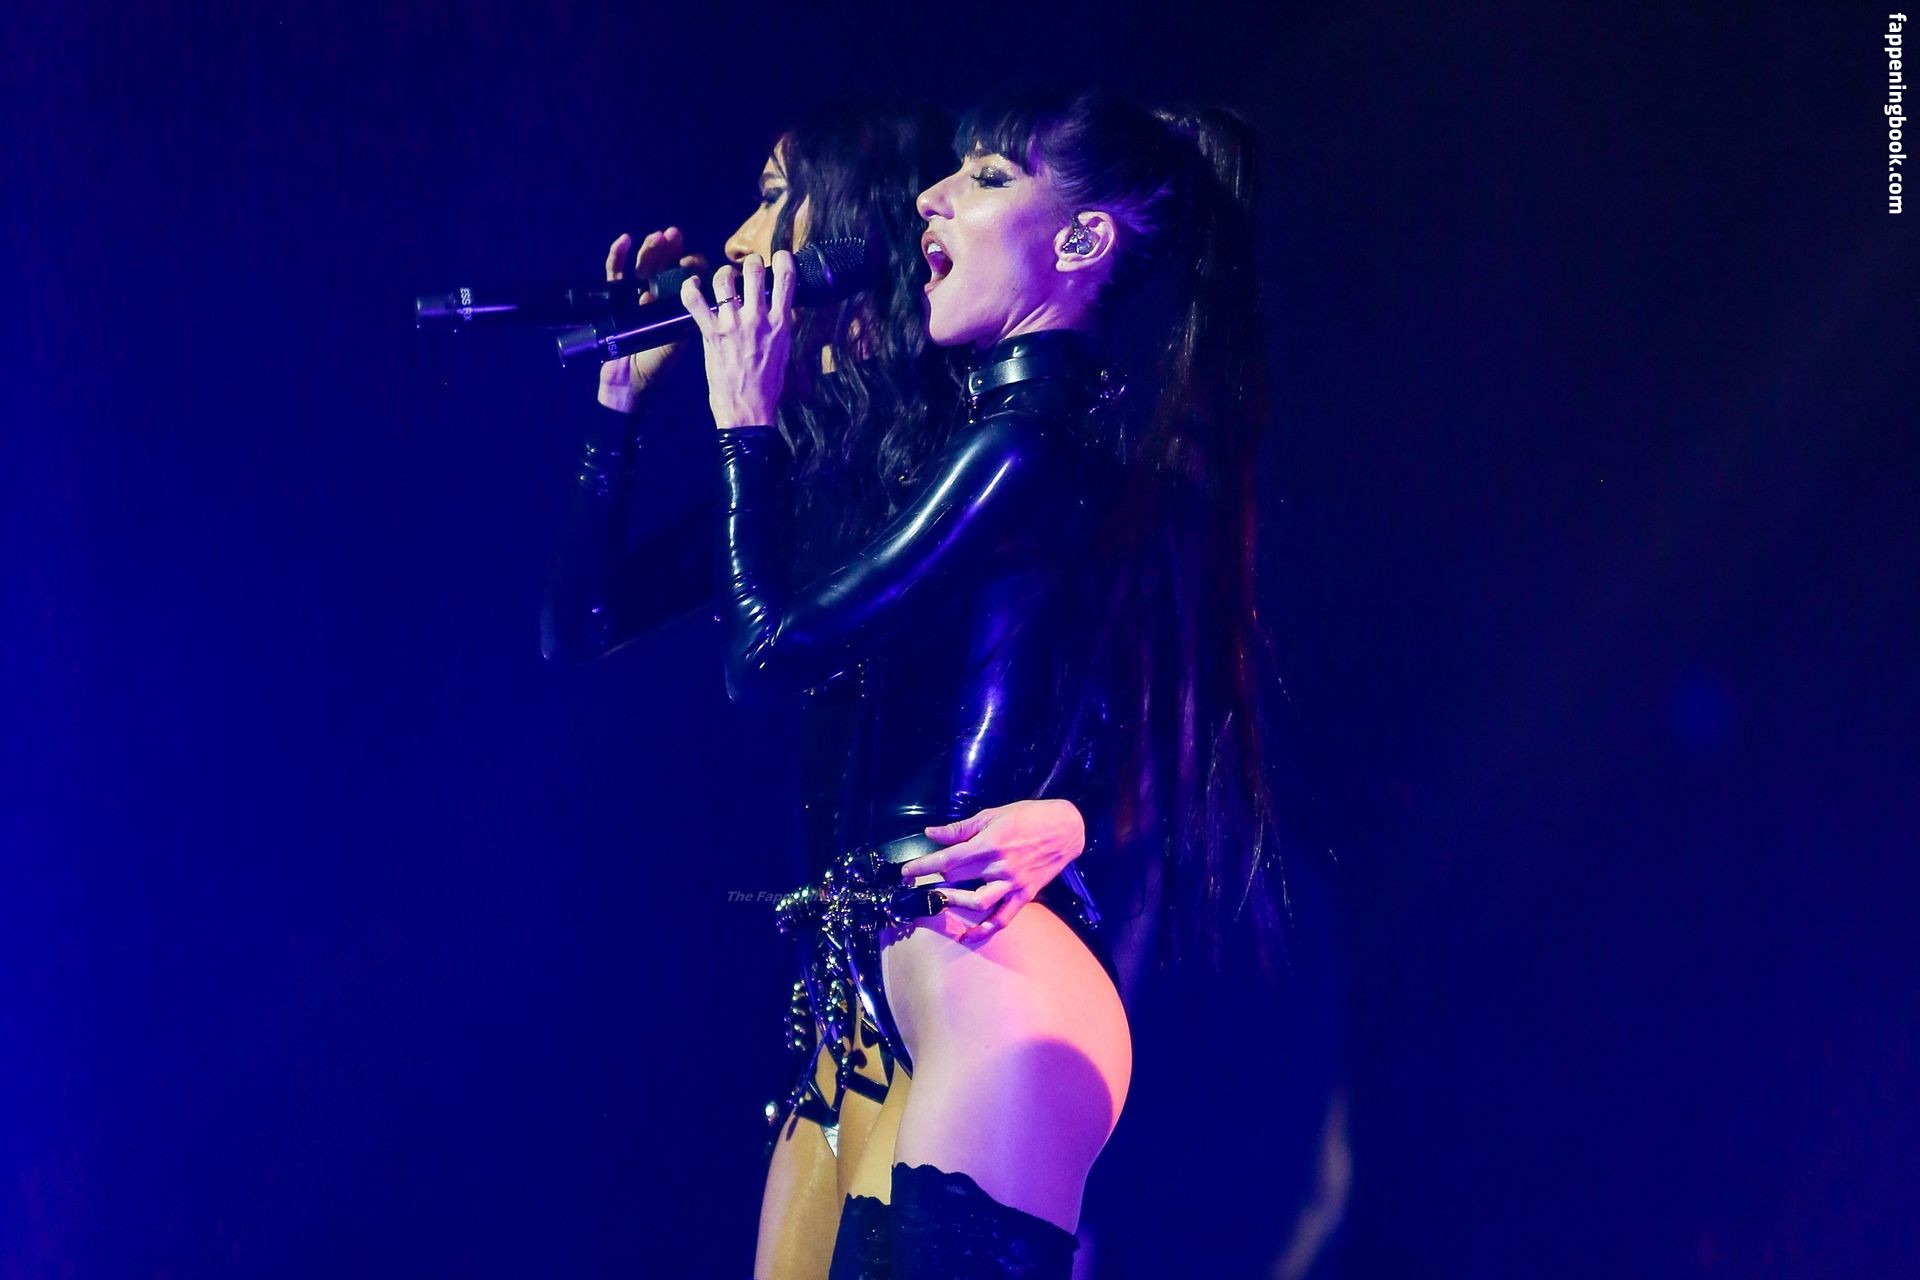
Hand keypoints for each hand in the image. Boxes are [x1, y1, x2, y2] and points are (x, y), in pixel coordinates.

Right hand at [597, 227, 704, 412]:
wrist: (628, 382)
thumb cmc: (656, 364)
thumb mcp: (677, 339)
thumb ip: (685, 316)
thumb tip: (697, 292)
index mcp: (674, 306)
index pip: (685, 278)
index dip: (690, 266)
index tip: (693, 260)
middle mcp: (655, 297)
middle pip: (663, 266)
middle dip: (670, 249)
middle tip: (675, 235)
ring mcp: (633, 296)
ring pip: (641, 266)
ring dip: (649, 249)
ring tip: (657, 237)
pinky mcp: (613, 299)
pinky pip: (614, 275)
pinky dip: (618, 257)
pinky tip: (624, 241)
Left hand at [680, 252, 794, 428]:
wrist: (748, 412)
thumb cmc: (768, 386)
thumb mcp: (784, 352)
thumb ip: (780, 326)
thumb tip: (779, 307)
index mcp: (781, 324)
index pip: (787, 279)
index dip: (782, 259)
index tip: (778, 256)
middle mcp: (757, 319)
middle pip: (754, 270)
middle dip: (750, 263)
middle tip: (747, 270)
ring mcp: (732, 325)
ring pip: (724, 279)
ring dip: (723, 274)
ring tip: (722, 280)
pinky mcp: (710, 334)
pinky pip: (694, 300)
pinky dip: (691, 287)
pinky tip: (693, 284)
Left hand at [897, 799, 1087, 943]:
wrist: (1066, 828)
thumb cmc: (1029, 816)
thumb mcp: (992, 815)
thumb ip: (960, 828)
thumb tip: (932, 833)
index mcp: (988, 843)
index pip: (948, 859)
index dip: (923, 866)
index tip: (906, 872)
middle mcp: (999, 866)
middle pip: (958, 879)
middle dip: (935, 881)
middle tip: (918, 885)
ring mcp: (1013, 883)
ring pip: (977, 902)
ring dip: (955, 904)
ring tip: (939, 902)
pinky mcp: (1025, 895)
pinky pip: (1003, 918)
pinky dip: (986, 929)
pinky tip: (968, 936)